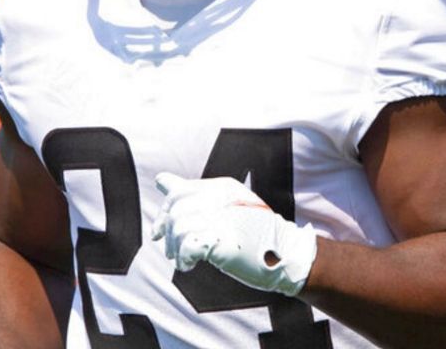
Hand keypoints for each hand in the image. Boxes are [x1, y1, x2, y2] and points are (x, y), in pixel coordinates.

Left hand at [151, 172, 317, 295]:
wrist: (287, 253)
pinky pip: (188, 244)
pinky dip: (183, 258)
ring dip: (174, 247)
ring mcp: (221, 217)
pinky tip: (190, 264)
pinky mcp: (221, 239)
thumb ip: (196, 195)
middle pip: (176, 207)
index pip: (179, 190)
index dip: (164, 210)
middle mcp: (219, 197)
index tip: (158, 230)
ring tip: (182, 259)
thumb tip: (161, 181)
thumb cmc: (257, 234)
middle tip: (167, 248)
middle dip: (165, 229)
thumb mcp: (228, 207)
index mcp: (222, 187)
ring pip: (178, 226)